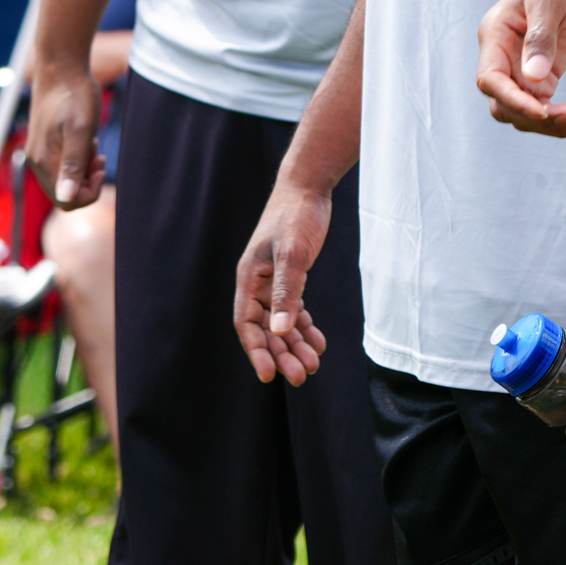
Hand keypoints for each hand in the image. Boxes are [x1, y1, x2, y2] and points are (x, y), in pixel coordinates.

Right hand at [27, 62, 106, 209]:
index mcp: (44, 162)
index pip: (66, 202)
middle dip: (87, 182)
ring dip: (85, 171)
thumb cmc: (74, 96)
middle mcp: (38, 161)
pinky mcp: (47, 143)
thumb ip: (73, 164)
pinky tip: (88, 141)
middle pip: (65, 194)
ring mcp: (41, 152)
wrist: (61, 68)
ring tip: (94, 146)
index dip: (89, 193)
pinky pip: (64, 165)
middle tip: (100, 157)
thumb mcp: (80, 130)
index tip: (101, 167)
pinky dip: (80, 159)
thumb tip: (67, 198)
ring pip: (66, 179)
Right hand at [235, 178, 331, 385]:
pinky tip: (318, 342)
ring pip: (281, 323)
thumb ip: (287, 292)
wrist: (308, 187)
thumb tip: (279, 331)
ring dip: (295, 345)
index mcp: (249, 278)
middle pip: (265, 329)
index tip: (270, 375)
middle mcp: (257, 284)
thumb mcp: (292, 253)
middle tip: (301, 377)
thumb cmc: (296, 215)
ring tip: (312, 365)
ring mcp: (273, 282)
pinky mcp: (291, 277)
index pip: (247, 324)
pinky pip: (294, 310)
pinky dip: (305, 327)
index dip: (257, 351)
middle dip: (281, 354)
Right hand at [477, 0, 565, 136]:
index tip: (541, 111)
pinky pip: (545, 109)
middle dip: (536, 117)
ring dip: (551, 126)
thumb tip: (533, 78)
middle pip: (504, 105)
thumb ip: (540, 39)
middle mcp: (502, 58)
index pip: (490, 79)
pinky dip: (562, 121)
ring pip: (524, 114)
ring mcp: (521, 71)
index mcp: (494, 36)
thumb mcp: (549, 2)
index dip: (512, 99)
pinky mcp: (542, 79)